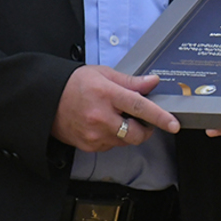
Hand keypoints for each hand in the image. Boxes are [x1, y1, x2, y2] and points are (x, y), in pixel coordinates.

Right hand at [53, 65, 180, 151]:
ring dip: (128, 133)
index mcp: (107, 94)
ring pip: (125, 141)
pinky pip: (111, 146)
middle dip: (145, 129)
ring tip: (115, 118)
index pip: (140, 107)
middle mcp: (101, 116)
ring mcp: (94, 134)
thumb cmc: (75, 84)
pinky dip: (113, 137)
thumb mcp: (103, 74)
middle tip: (141, 119)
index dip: (160, 116)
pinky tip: (103, 125)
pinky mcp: (89, 145)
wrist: (47, 100)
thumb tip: (152, 82)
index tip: (173, 124)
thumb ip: (130, 81)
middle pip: (136, 133)